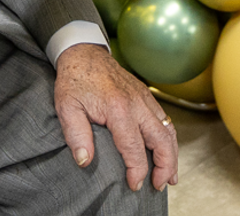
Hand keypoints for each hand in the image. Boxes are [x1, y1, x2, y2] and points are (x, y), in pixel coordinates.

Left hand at [54, 44, 177, 191]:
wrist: (84, 54)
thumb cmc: (75, 81)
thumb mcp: (67, 108)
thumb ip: (76, 135)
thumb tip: (84, 160)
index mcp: (117, 108)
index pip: (133, 147)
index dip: (137, 170)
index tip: (134, 184)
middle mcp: (136, 103)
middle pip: (161, 139)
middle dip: (165, 165)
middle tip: (159, 184)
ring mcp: (144, 98)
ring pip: (168, 130)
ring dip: (172, 154)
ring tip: (170, 176)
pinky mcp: (146, 96)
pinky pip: (165, 120)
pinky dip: (170, 138)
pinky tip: (168, 151)